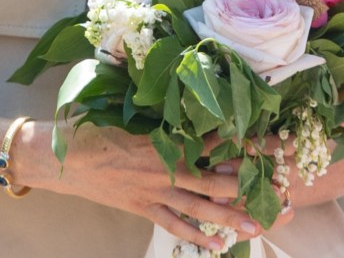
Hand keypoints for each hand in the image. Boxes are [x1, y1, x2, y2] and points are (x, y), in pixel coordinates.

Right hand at [21, 122, 273, 250]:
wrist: (60, 157)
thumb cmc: (96, 126)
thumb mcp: (134, 112)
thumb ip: (165, 113)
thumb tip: (195, 100)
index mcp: (167, 138)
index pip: (217, 140)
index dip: (247, 142)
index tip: (275, 142)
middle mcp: (166, 167)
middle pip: (218, 178)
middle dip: (251, 183)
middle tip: (283, 189)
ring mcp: (155, 192)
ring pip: (200, 208)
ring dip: (230, 217)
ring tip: (257, 224)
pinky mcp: (142, 209)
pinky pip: (174, 225)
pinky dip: (195, 237)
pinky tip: (215, 247)